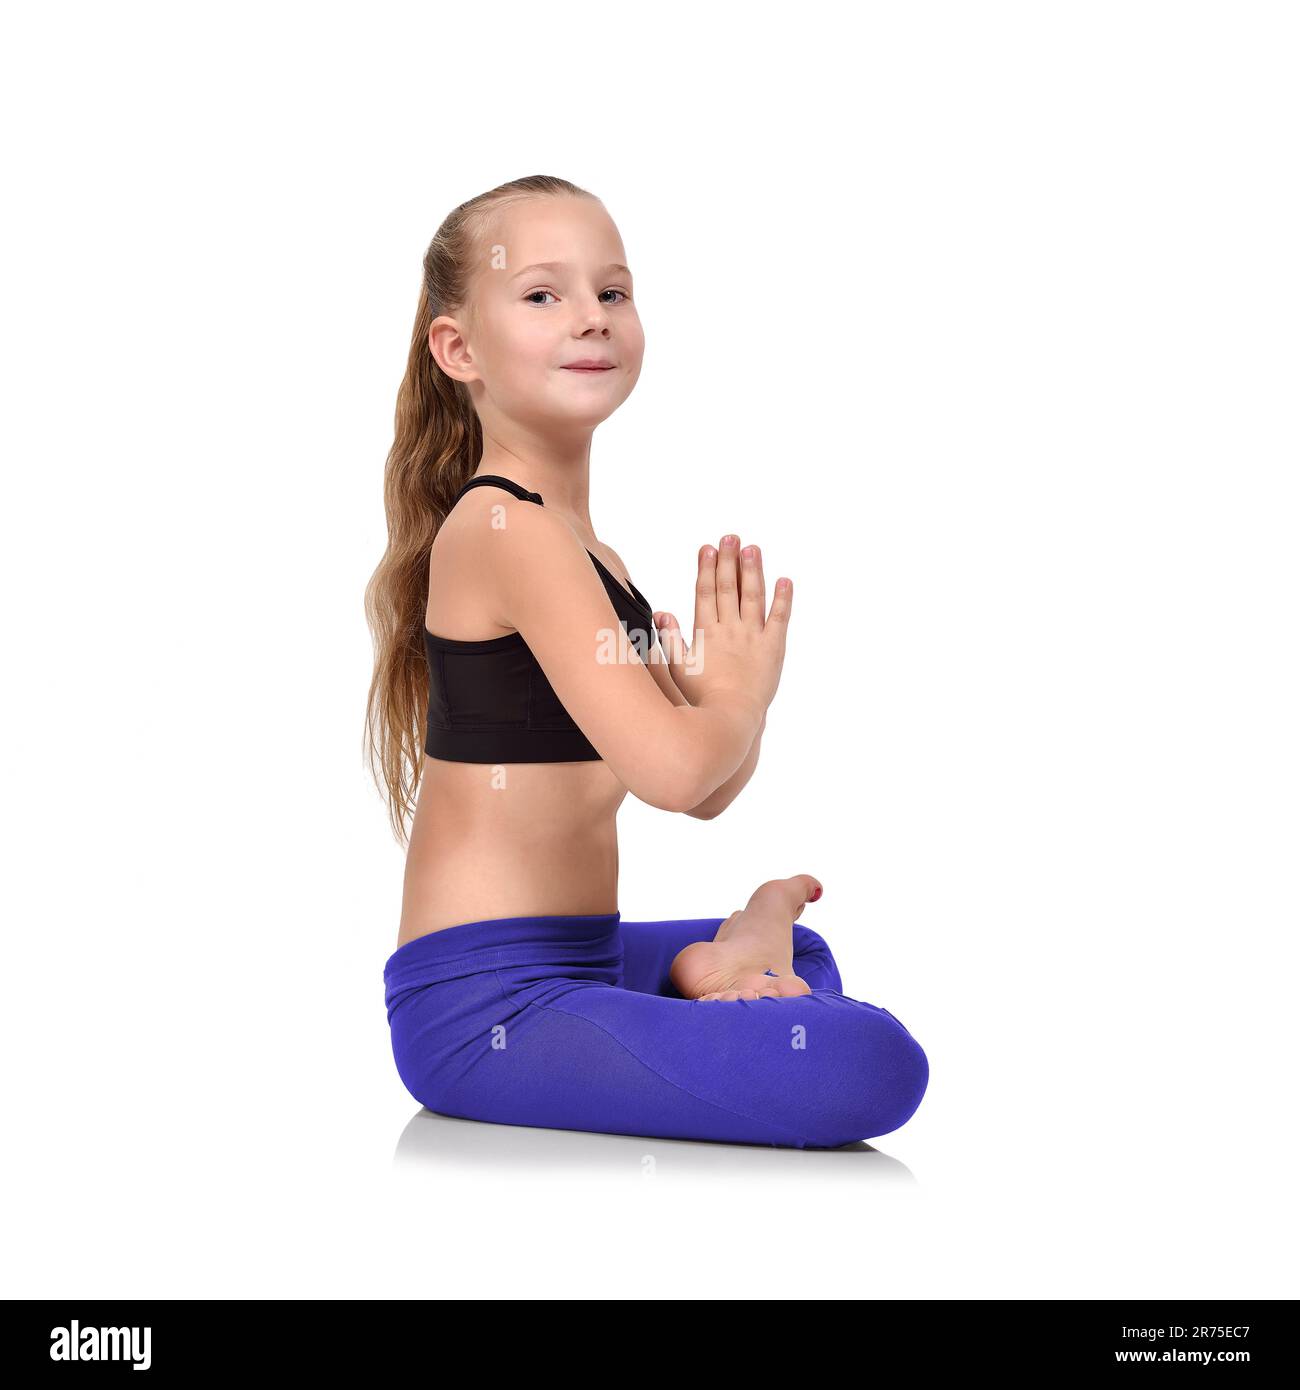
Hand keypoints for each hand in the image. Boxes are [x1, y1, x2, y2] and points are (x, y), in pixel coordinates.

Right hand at [654, 536, 791, 714]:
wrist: (731, 715)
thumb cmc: (702, 695)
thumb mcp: (677, 667)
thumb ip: (669, 637)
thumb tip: (662, 611)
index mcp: (707, 632)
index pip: (705, 592)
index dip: (706, 569)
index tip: (707, 548)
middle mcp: (730, 628)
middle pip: (729, 587)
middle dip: (728, 560)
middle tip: (730, 537)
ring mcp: (753, 636)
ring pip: (753, 596)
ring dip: (753, 570)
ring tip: (753, 548)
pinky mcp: (773, 647)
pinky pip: (780, 618)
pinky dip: (784, 599)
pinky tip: (785, 580)